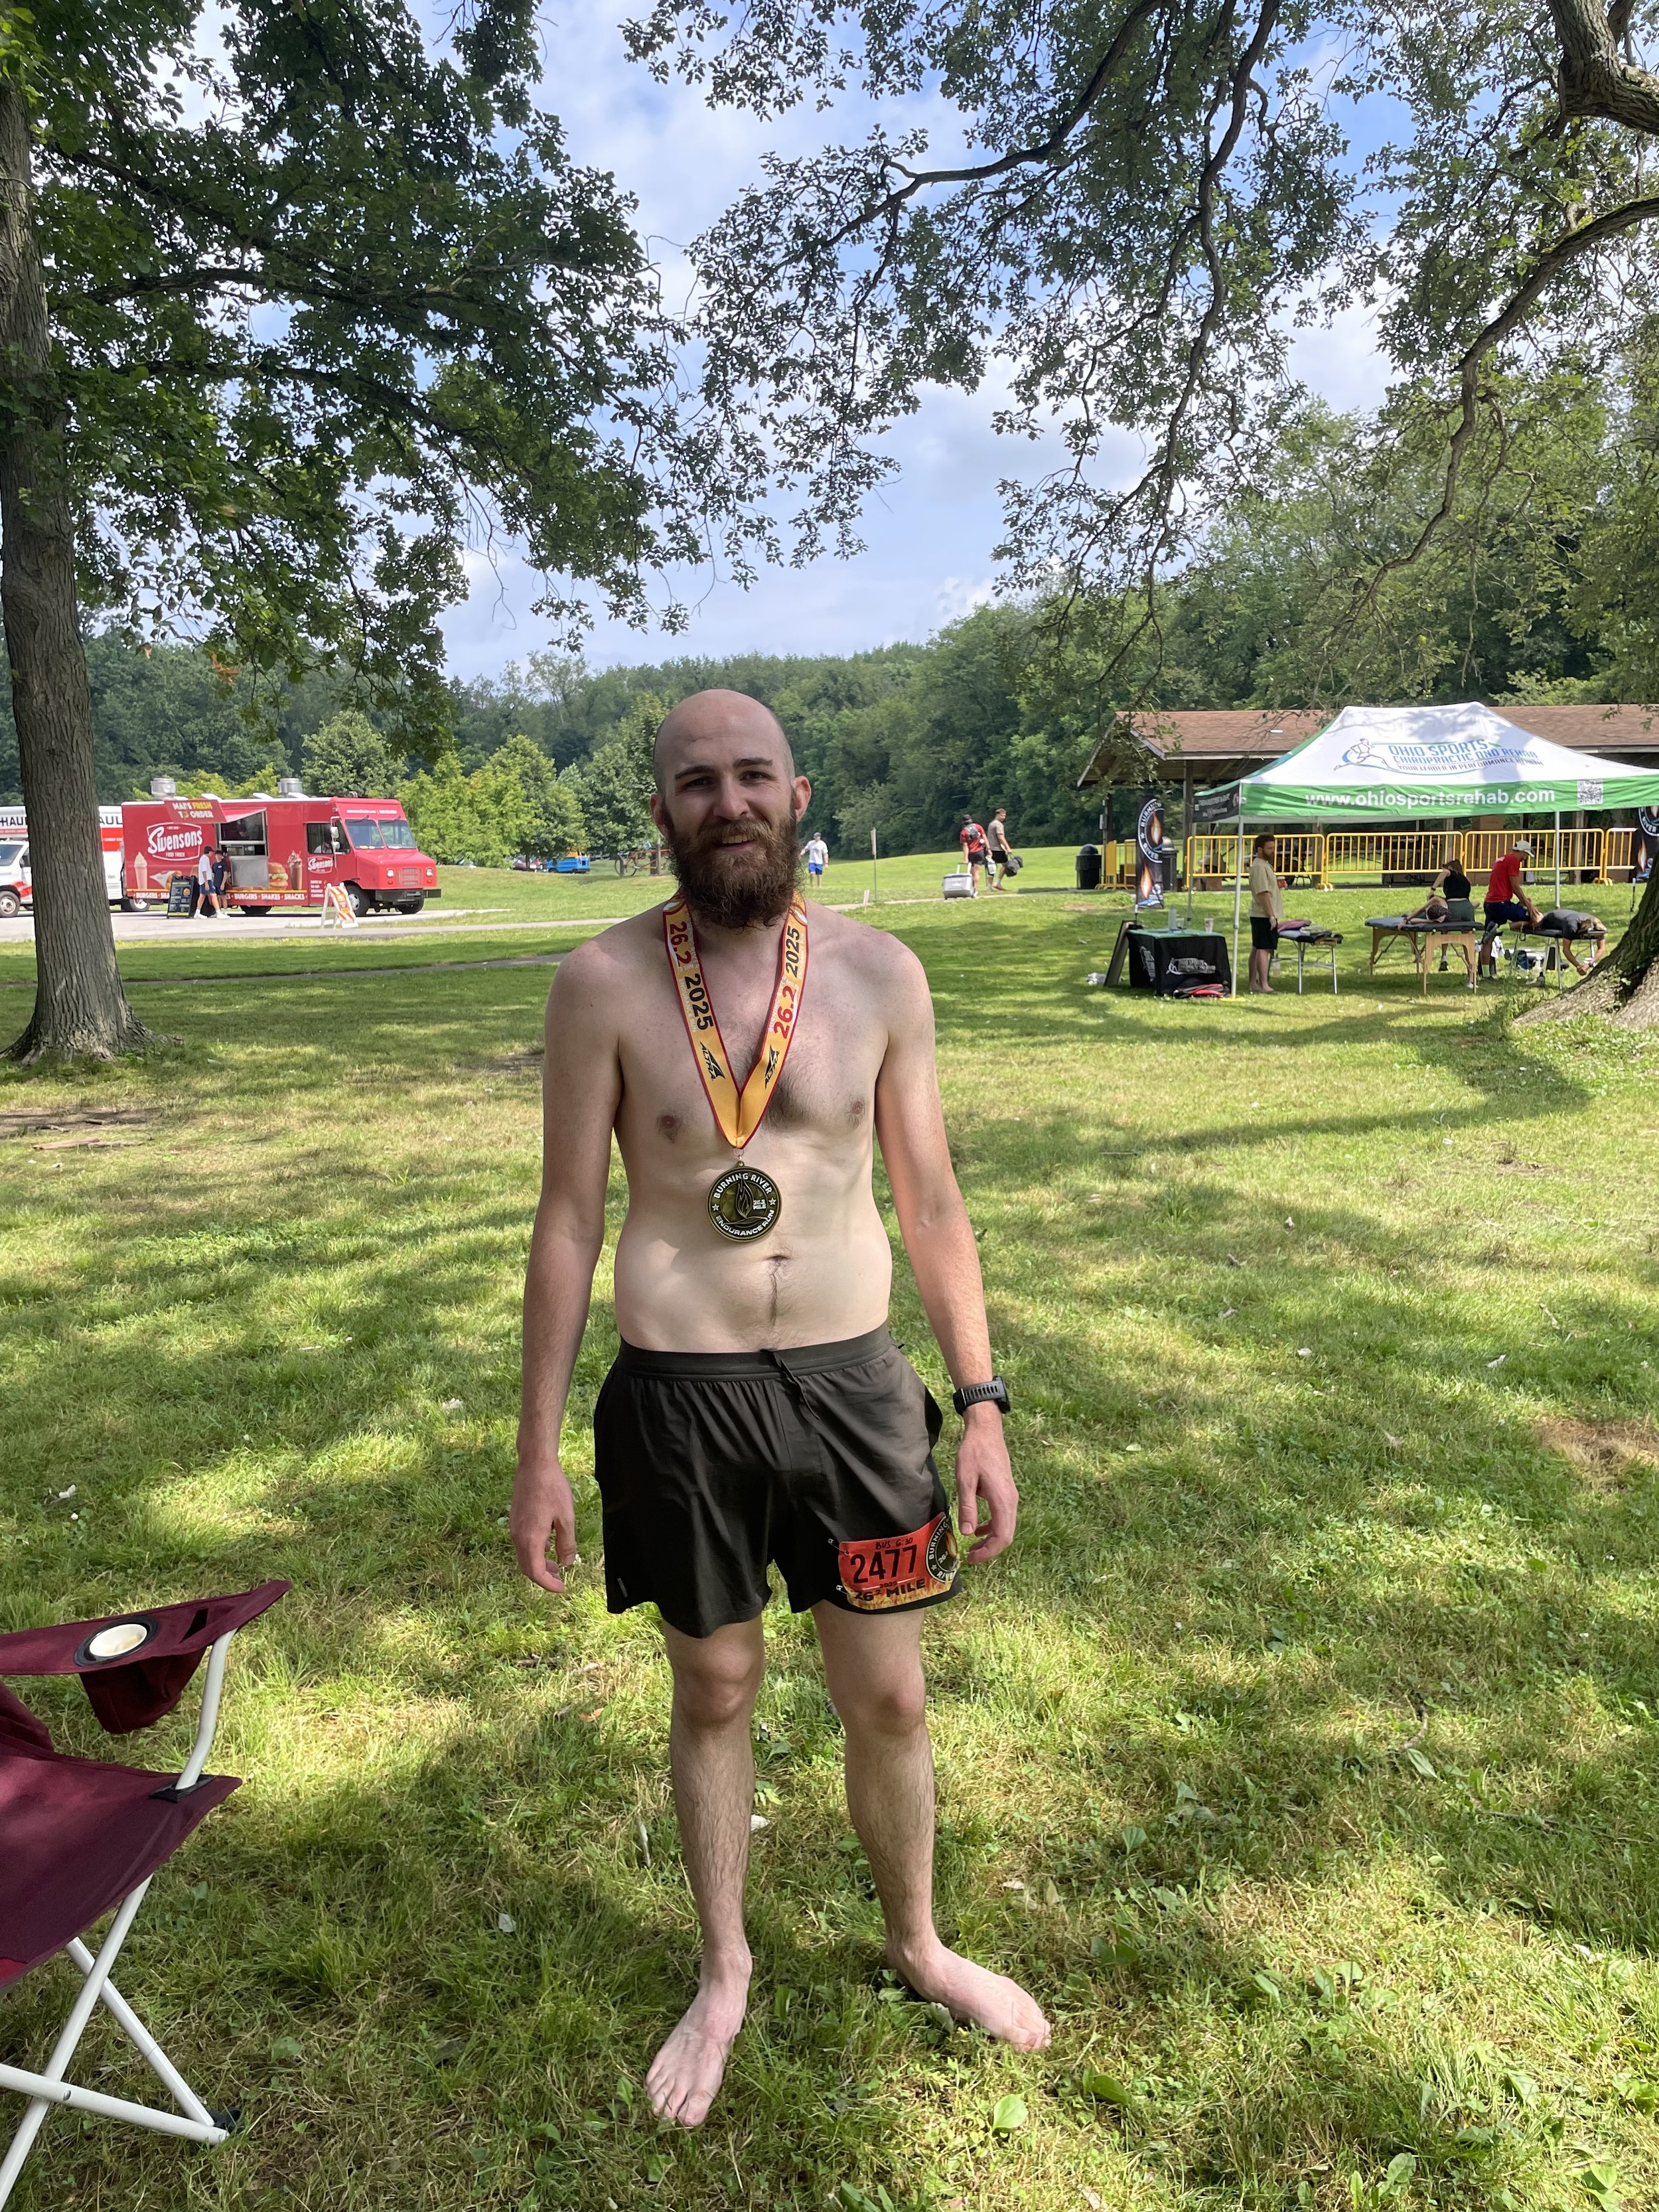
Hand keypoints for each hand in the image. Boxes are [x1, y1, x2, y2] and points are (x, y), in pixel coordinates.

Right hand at [510, 1451, 578, 1592]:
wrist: (535, 1465)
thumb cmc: (553, 1489)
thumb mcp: (566, 1518)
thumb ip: (566, 1543)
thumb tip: (566, 1563)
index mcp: (531, 1538)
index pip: (535, 1572)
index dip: (548, 1584)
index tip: (561, 1588)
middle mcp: (518, 1536)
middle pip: (527, 1567)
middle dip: (543, 1577)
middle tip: (560, 1580)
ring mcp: (514, 1528)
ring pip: (524, 1556)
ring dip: (538, 1565)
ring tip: (555, 1565)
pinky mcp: (515, 1520)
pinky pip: (522, 1544)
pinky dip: (534, 1552)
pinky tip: (548, 1546)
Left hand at [954, 1409, 1017, 1563]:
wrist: (986, 1431)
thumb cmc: (974, 1452)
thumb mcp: (965, 1479)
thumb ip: (968, 1507)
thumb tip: (968, 1534)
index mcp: (1002, 1500)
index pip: (1002, 1537)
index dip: (988, 1553)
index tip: (971, 1558)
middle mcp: (1011, 1501)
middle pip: (1006, 1535)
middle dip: (989, 1550)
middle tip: (970, 1557)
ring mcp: (1011, 1496)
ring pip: (1006, 1527)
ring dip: (991, 1540)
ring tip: (972, 1547)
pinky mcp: (1007, 1492)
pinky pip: (1003, 1517)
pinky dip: (992, 1527)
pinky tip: (977, 1528)